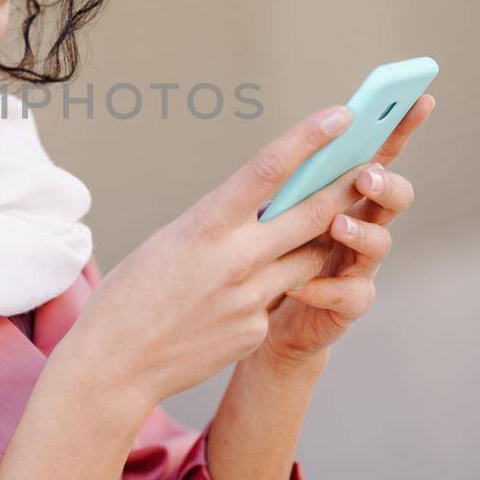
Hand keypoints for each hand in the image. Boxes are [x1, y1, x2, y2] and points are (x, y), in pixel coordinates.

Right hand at [66, 102, 382, 411]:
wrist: (115, 363)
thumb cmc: (133, 293)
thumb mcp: (172, 240)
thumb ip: (220, 222)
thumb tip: (262, 209)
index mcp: (206, 225)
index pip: (268, 169)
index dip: (309, 138)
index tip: (340, 116)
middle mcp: (235, 259)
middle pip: (313, 214)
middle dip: (342, 189)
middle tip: (363, 170)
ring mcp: (251, 298)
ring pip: (311, 258)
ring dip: (318, 241)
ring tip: (313, 230)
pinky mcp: (256, 330)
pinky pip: (282, 298)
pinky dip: (275, 288)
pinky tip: (240, 296)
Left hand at [254, 94, 434, 368]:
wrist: (258, 316)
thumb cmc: (267, 252)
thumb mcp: (276, 207)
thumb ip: (295, 180)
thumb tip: (303, 139)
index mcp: (347, 193)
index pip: (380, 154)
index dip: (403, 127)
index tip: (422, 98)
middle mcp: (362, 224)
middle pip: (394, 196)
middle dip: (385, 183)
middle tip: (365, 176)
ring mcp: (359, 264)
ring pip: (381, 243)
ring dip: (361, 230)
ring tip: (336, 224)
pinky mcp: (347, 303)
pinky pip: (351, 295)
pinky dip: (325, 287)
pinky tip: (299, 283)